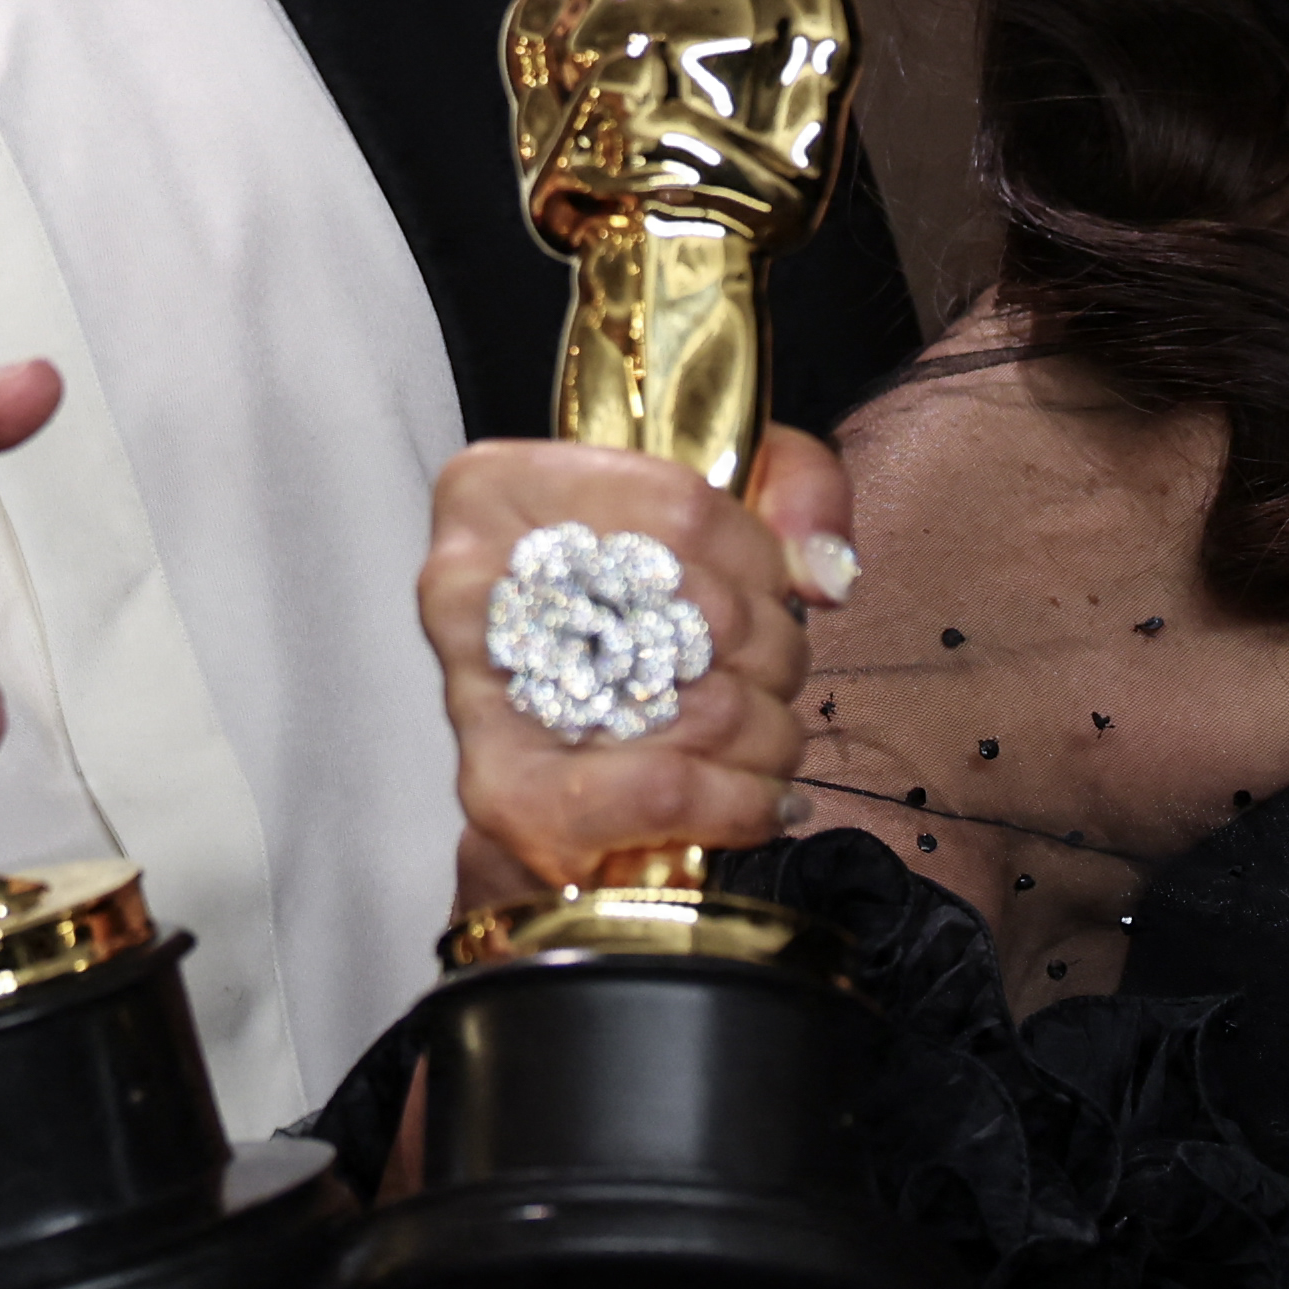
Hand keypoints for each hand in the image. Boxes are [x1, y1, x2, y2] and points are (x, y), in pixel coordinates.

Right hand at [418, 422, 850, 905]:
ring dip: (770, 735)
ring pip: (705, 706)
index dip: (761, 564)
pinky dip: (743, 803)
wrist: (534, 790)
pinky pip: (670, 789)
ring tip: (766, 740)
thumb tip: (824, 575)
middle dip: (774, 656)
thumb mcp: (702, 510)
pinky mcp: (508, 795)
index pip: (687, 507)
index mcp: (493, 489)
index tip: (765, 595)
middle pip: (705, 612)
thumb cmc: (613, 634)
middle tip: (766, 680)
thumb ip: (792, 485)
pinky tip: (766, 800)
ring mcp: (478, 694)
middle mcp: (464, 584)